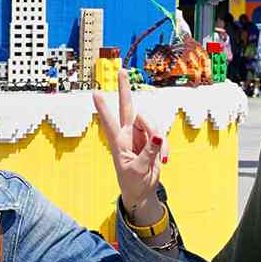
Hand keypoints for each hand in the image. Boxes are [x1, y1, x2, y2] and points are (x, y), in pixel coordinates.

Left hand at [93, 68, 166, 225]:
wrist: (142, 191)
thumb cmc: (133, 181)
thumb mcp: (138, 170)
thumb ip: (148, 152)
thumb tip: (157, 136)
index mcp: (119, 142)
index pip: (109, 122)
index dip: (103, 107)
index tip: (95, 92)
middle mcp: (129, 134)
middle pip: (127, 107)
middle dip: (125, 89)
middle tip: (122, 70)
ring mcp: (142, 135)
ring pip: (152, 123)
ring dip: (160, 140)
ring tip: (162, 159)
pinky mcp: (153, 139)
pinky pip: (162, 135)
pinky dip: (165, 147)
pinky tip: (164, 159)